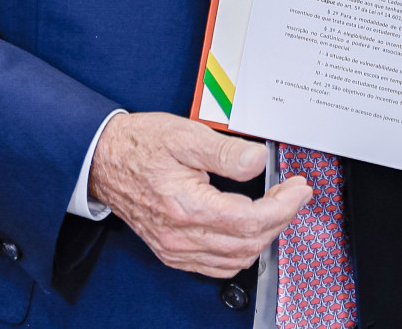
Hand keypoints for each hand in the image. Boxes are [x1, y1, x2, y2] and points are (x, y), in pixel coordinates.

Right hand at [87, 112, 311, 277]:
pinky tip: (250, 230)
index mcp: (186, 206)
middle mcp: (180, 235)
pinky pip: (215, 266)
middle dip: (281, 219)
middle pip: (248, 243)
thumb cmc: (140, 144)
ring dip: (263, 237)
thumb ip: (226, 151)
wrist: (102, 160)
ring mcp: (174, 248)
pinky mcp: (171, 251)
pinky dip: (240, 252)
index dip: (283, 206)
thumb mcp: (185, 135)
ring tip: (278, 208)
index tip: (299, 189)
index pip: (250, 220)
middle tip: (295, 194)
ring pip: (234, 260)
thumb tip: (260, 160)